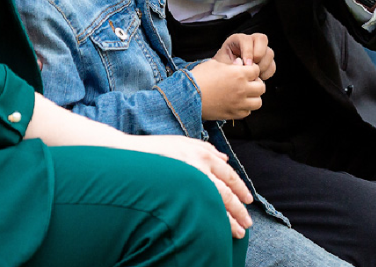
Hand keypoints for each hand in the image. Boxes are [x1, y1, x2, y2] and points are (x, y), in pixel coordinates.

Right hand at [131, 134, 252, 238]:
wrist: (127, 155)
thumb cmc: (154, 150)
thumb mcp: (181, 142)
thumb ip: (204, 149)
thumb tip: (223, 159)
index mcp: (201, 153)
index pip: (228, 173)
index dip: (240, 188)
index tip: (248, 200)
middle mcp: (199, 164)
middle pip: (226, 191)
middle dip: (239, 209)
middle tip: (247, 223)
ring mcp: (188, 178)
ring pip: (217, 202)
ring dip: (230, 219)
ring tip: (238, 232)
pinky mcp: (177, 190)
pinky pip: (200, 209)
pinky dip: (211, 220)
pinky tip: (216, 229)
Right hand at [191, 59, 263, 120]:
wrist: (187, 96)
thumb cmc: (199, 77)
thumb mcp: (215, 64)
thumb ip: (230, 65)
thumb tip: (239, 65)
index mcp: (238, 74)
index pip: (256, 70)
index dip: (251, 69)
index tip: (246, 71)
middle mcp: (242, 89)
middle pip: (261, 87)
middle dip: (256, 83)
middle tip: (248, 83)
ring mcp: (239, 103)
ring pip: (258, 102)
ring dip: (253, 97)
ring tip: (245, 94)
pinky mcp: (233, 114)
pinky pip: (247, 112)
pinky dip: (245, 108)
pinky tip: (237, 103)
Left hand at [213, 33, 275, 80]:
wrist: (225, 74)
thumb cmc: (222, 67)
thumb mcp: (222, 64)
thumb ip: (232, 64)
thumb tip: (245, 66)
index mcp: (238, 39)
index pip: (247, 39)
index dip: (248, 52)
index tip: (246, 64)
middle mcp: (251, 42)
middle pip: (262, 39)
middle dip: (259, 54)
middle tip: (252, 67)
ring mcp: (260, 50)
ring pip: (269, 52)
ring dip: (263, 65)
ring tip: (254, 74)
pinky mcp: (266, 60)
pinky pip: (272, 64)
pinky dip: (267, 72)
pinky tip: (258, 77)